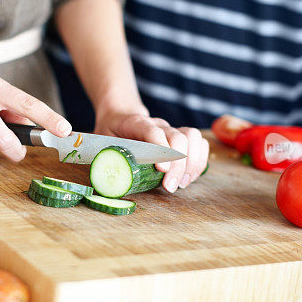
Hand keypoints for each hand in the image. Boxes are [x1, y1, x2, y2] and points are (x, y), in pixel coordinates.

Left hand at [94, 110, 208, 192]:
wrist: (120, 114)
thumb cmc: (110, 132)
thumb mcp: (101, 142)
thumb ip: (106, 156)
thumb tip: (110, 178)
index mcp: (135, 123)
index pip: (153, 132)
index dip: (160, 149)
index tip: (162, 171)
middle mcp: (157, 124)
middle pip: (178, 137)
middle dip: (178, 165)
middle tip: (170, 187)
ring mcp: (171, 129)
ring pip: (193, 137)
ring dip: (192, 163)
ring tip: (182, 183)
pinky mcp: (180, 137)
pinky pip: (199, 143)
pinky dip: (199, 161)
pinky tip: (189, 177)